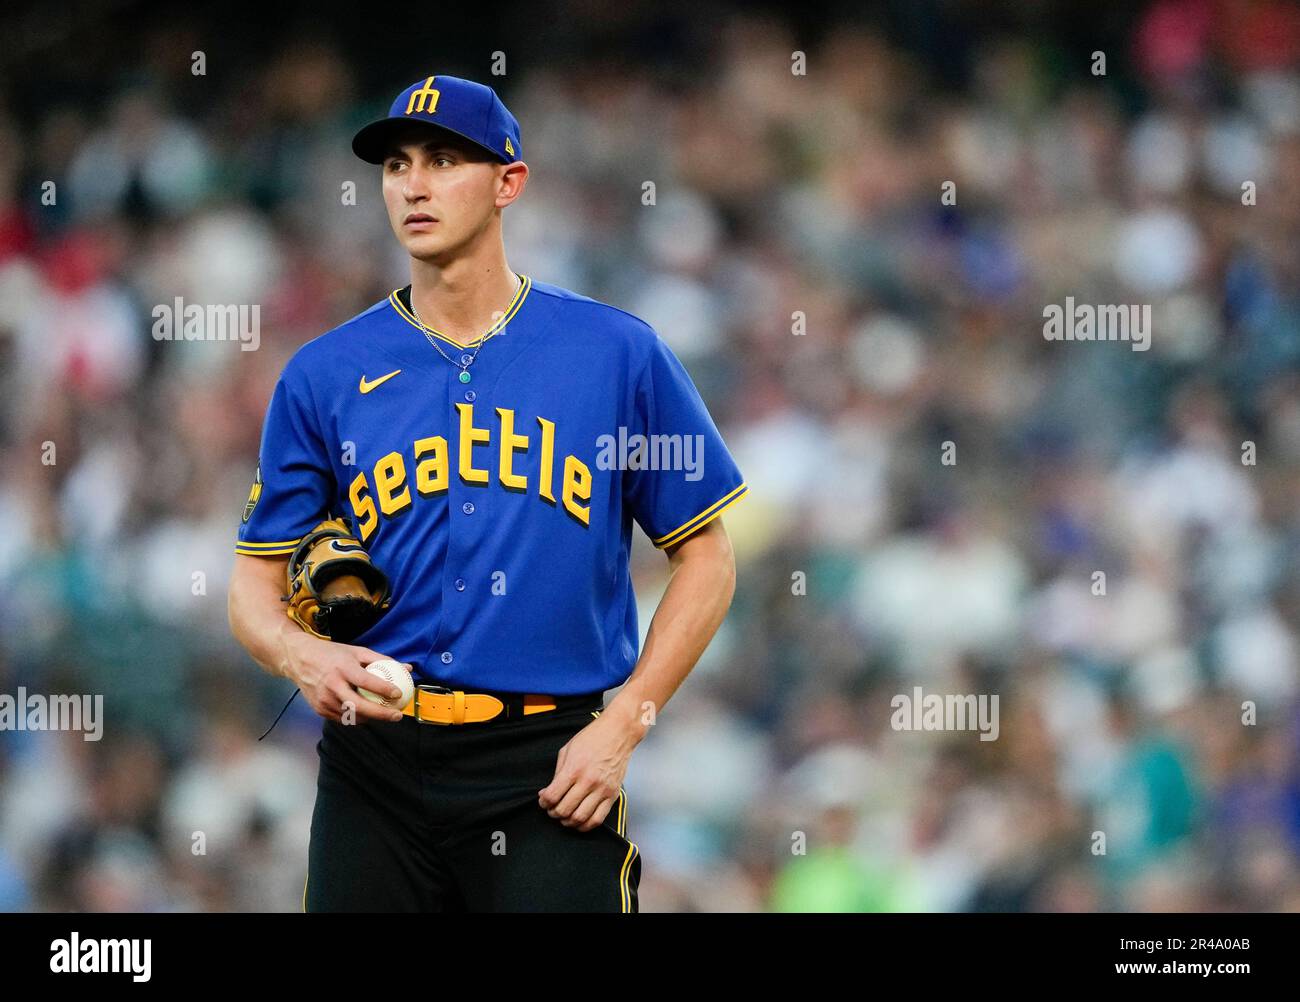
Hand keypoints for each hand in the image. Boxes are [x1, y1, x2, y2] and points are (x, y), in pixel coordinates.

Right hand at [280, 629, 408, 723]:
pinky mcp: (319, 709)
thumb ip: (382, 660)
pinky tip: (368, 715)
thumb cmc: (332, 654)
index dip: (383, 689)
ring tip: (385, 715)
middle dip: (381, 714)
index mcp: (342, 668)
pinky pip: (342, 718)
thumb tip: (407, 668)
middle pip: (359, 706)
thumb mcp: (356, 651)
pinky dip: (356, 718)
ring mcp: (324, 699)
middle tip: (397, 715)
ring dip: (370, 718)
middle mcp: (332, 685)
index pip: (366, 681)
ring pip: (352, 716)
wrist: (298, 659)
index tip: (398, 694)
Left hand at [538, 712, 638, 831]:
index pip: (552, 796)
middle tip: (552, 809)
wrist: (619, 732)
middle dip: (553, 813)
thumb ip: (557, 774)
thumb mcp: (568, 750)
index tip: (543, 800)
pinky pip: (598, 819)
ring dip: (568, 821)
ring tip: (565, 816)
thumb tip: (547, 793)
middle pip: (564, 810)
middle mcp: (588, 781)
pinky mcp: (613, 794)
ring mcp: (602, 789)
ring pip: (580, 818)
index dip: (543, 802)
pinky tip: (580, 820)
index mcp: (574, 768)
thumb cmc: (592, 738)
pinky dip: (585, 825)